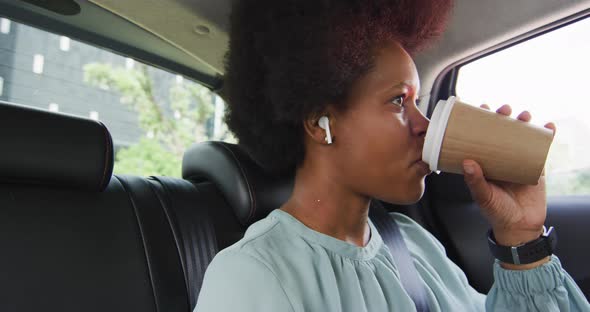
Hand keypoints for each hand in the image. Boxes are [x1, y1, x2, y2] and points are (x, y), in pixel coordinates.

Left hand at [462, 104, 556, 248]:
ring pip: (521, 135)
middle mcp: (500, 158)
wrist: (521, 227)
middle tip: (504, 110)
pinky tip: (549, 126)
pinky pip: (542, 148)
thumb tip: (467, 162)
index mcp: (484, 162)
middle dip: (504, 116)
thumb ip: (475, 181)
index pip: (480, 136)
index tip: (480, 107)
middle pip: (501, 131)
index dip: (480, 121)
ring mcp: (518, 161)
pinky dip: (547, 136)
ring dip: (524, 122)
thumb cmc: (497, 212)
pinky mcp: (536, 167)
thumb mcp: (484, 196)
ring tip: (524, 115)